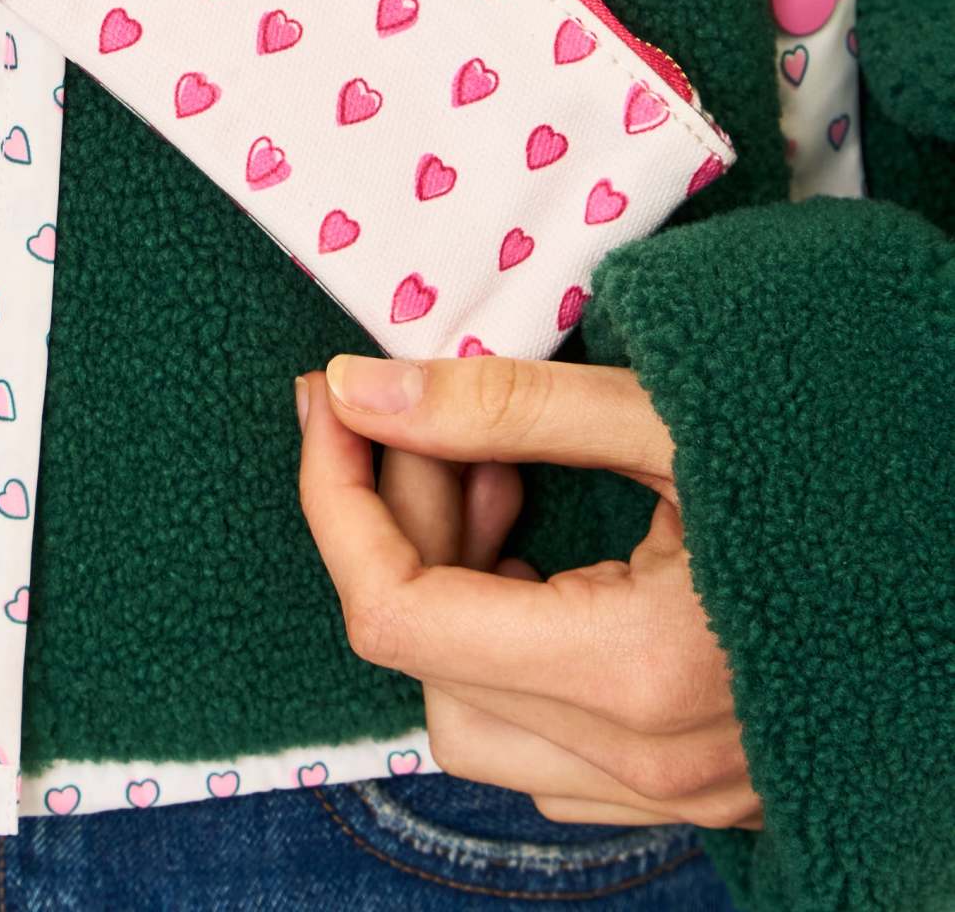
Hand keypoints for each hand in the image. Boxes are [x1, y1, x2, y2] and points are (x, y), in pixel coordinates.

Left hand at [297, 354, 760, 830]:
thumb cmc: (849, 467)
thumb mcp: (678, 415)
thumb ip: (508, 403)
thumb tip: (361, 388)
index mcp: (639, 670)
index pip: (399, 613)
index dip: (339, 497)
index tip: (329, 402)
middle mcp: (649, 759)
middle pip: (424, 664)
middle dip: (402, 529)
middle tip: (439, 422)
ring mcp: (676, 789)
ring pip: (472, 712)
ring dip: (453, 585)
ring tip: (502, 474)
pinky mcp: (693, 784)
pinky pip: (541, 736)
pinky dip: (507, 632)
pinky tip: (546, 536)